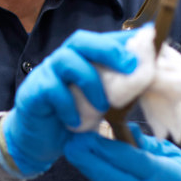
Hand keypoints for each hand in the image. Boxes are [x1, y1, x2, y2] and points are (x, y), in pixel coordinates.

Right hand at [1, 29, 137, 176]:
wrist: (38, 141)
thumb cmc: (72, 118)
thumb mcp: (100, 103)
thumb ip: (117, 89)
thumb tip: (148, 78)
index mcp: (80, 60)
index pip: (101, 39)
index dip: (122, 40)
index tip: (146, 45)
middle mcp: (62, 60)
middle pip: (81, 40)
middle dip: (108, 50)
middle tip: (129, 66)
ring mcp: (45, 73)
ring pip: (66, 60)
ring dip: (90, 82)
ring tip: (102, 106)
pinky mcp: (33, 91)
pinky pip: (51, 89)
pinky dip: (67, 106)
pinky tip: (75, 122)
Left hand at [64, 124, 180, 180]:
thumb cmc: (172, 169)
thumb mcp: (165, 150)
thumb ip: (143, 141)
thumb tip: (126, 127)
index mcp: (164, 177)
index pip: (132, 161)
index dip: (107, 149)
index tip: (87, 136)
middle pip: (112, 180)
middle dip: (88, 162)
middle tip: (71, 145)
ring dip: (93, 172)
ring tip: (86, 154)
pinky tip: (101, 173)